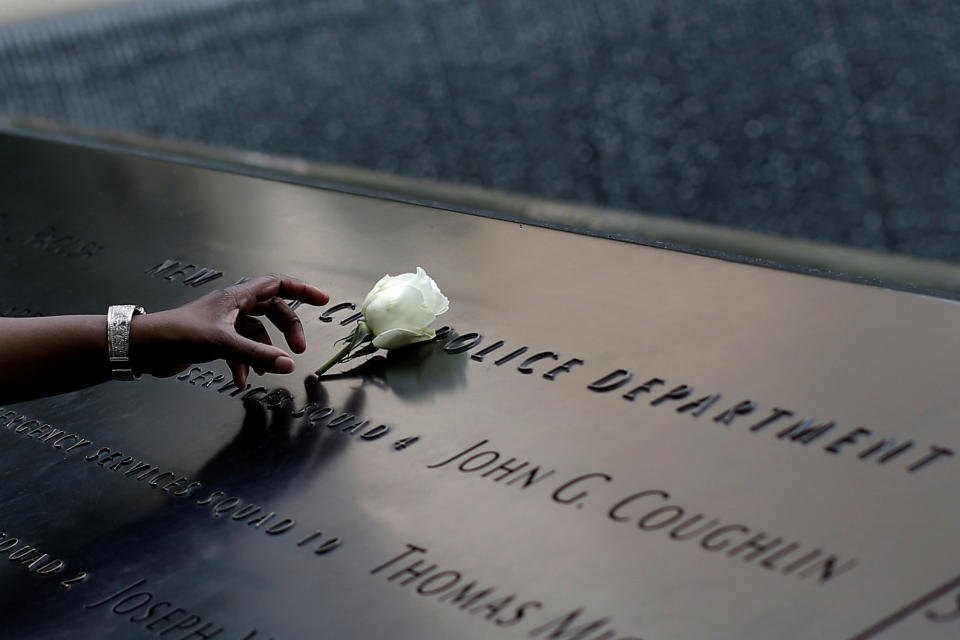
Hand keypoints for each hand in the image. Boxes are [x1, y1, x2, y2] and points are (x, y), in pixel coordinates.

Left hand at [131, 274, 328, 385]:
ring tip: (267, 370)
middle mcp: (233, 307)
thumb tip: (289, 364)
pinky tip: (241, 380)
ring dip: (264, 351)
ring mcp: (224, 323)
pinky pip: (240, 349)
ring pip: (256, 333)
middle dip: (287, 329)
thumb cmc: (178, 334)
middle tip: (298, 349)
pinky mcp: (214, 340)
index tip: (322, 300)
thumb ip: (257, 355)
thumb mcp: (223, 343)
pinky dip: (245, 364)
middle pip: (272, 311)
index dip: (302, 290)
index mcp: (237, 297)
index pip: (278, 285)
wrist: (144, 347)